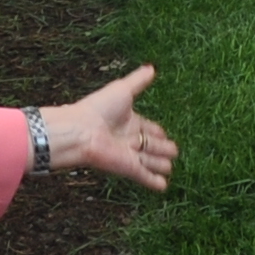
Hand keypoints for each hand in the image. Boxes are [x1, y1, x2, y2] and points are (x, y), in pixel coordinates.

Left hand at [46, 65, 174, 187]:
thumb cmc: (98, 108)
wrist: (80, 131)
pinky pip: (144, 176)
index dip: (156, 131)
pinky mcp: (128, 167)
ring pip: (149, 161)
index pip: (147, 127)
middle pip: (150, 144)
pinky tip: (163, 186)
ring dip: (159, 164)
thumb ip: (138, 81)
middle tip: (174, 151)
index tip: (164, 133)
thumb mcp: (122, 90)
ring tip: (170, 167)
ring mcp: (128, 154)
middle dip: (162, 148)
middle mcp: (129, 138)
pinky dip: (153, 182)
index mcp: (128, 121)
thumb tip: (152, 67)